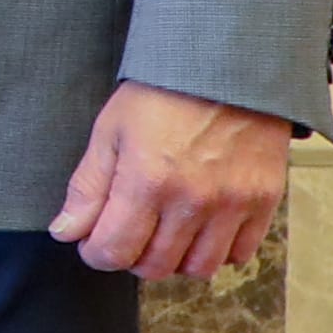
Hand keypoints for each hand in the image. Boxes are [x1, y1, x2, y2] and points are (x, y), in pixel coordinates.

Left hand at [50, 81, 291, 278]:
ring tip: (166, 231)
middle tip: (131, 230)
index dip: (96, 252)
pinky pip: (240, 253)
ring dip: (175, 258)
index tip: (95, 240)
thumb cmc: (163, 93)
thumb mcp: (111, 131)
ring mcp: (233, 203)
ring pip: (198, 268)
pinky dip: (218, 250)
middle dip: (133, 256)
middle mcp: (193, 199)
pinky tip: (202, 227)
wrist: (228, 64)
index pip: (114, 252)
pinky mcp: (265, 200)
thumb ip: (88, 187)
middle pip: (155, 267)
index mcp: (147, 181)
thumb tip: (67, 232)